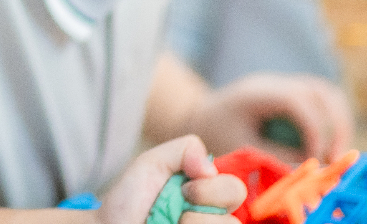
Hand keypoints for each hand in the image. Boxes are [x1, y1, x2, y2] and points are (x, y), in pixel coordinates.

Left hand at [97, 137, 244, 223]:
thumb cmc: (131, 199)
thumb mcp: (153, 163)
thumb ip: (184, 149)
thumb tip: (210, 168)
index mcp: (208, 195)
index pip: (235, 190)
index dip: (211, 188)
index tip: (184, 188)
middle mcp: (213, 218)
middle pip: (235, 219)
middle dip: (204, 209)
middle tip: (177, 212)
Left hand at [185, 72, 352, 163]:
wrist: (203, 115)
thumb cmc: (217, 132)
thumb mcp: (240, 146)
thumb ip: (274, 154)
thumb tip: (310, 166)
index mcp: (257, 92)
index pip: (298, 101)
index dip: (314, 130)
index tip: (316, 159)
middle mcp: (275, 82)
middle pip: (320, 92)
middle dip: (335, 127)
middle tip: (335, 160)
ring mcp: (285, 84)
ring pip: (327, 93)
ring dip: (339, 123)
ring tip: (336, 155)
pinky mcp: (292, 93)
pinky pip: (323, 100)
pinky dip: (333, 121)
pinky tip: (329, 147)